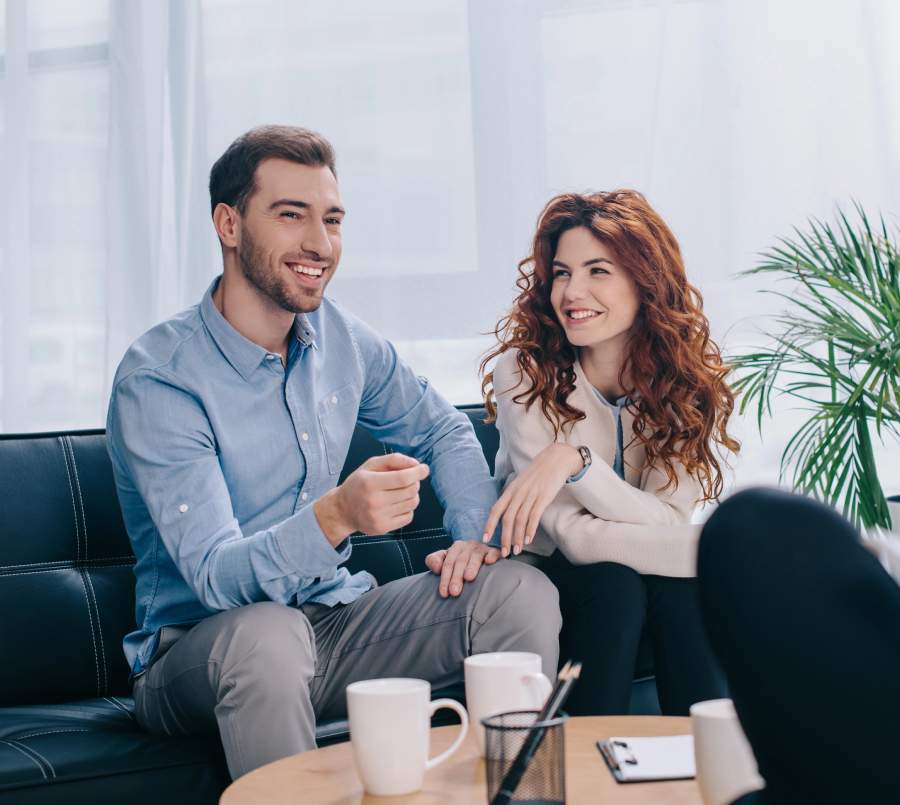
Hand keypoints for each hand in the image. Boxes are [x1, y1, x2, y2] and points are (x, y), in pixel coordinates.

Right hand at [314, 453, 428, 545]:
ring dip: (412, 495)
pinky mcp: (382, 528)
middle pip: (410, 491)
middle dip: (414, 482)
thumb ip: (394, 460)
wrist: (342, 510)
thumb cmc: (359, 484)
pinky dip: (407, 508)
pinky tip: (396, 504)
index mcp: (369, 482)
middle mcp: (374, 501)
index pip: (403, 478)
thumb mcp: (371, 465)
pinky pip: (408, 517)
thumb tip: (416, 464)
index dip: (417, 473)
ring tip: (401, 492)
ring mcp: (378, 517)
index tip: (424, 469)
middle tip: (407, 480)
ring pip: (412, 503)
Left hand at [425, 540, 500, 597]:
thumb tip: (436, 568)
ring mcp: (482, 548)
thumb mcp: (446, 560)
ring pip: (475, 557)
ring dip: (472, 566)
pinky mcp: (494, 552)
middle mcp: (469, 546)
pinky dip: (491, 556)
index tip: (444, 593)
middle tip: (454, 592)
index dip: (445, 578)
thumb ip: (434, 560)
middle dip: (456, 577)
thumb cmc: (461, 562)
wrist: (483, 556)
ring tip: (468, 578)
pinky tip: (489, 562)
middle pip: (460, 561)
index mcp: (456, 547)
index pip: (448, 563)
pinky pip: (493, 552)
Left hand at [481, 443, 582, 556]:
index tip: (484, 539)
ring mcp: (531, 494)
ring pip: (520, 519)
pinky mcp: (544, 497)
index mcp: (511, 489)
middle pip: (507, 518)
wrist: (556, 459)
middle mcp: (518, 492)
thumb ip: (514, 496)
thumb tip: (506, 513)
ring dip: (517, 537)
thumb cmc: (539, 473)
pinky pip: (534, 516)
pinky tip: (528, 540)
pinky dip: (530, 529)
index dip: (489, 525)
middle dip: (504, 538)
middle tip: (503, 553)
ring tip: (516, 551)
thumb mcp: (522, 482)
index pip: (496, 509)